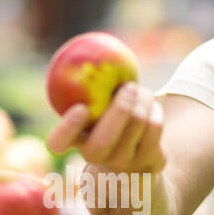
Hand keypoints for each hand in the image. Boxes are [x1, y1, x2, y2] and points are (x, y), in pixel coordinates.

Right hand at [46, 84, 165, 174]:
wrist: (138, 154)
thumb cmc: (110, 117)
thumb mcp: (98, 104)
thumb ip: (92, 87)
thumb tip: (92, 52)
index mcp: (76, 140)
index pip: (58, 143)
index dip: (67, 128)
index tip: (81, 108)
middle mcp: (95, 156)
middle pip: (104, 140)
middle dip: (120, 109)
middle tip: (129, 87)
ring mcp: (122, 162)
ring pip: (136, 126)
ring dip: (143, 99)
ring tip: (141, 91)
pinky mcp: (148, 161)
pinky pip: (154, 127)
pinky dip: (155, 109)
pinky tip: (151, 106)